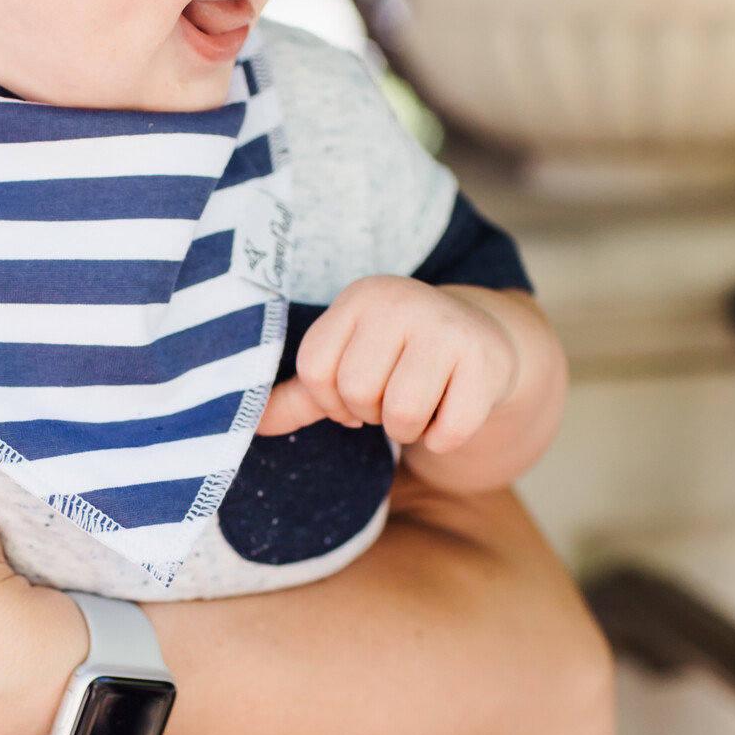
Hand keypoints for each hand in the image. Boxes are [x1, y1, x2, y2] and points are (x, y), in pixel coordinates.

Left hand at [258, 278, 519, 453]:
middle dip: (371, 413)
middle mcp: (400, 300)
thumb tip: (249, 425)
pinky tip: (451, 411)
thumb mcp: (347, 366)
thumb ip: (300, 395)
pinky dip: (444, 438)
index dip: (330, 400)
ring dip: (408, 429)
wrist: (484, 340)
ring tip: (421, 406)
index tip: (355, 397)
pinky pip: (448, 429)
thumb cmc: (400, 359)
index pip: (314, 367)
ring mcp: (447, 326)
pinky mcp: (484, 359)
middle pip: (356, 390)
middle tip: (394, 397)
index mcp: (359, 297)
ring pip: (400, 412)